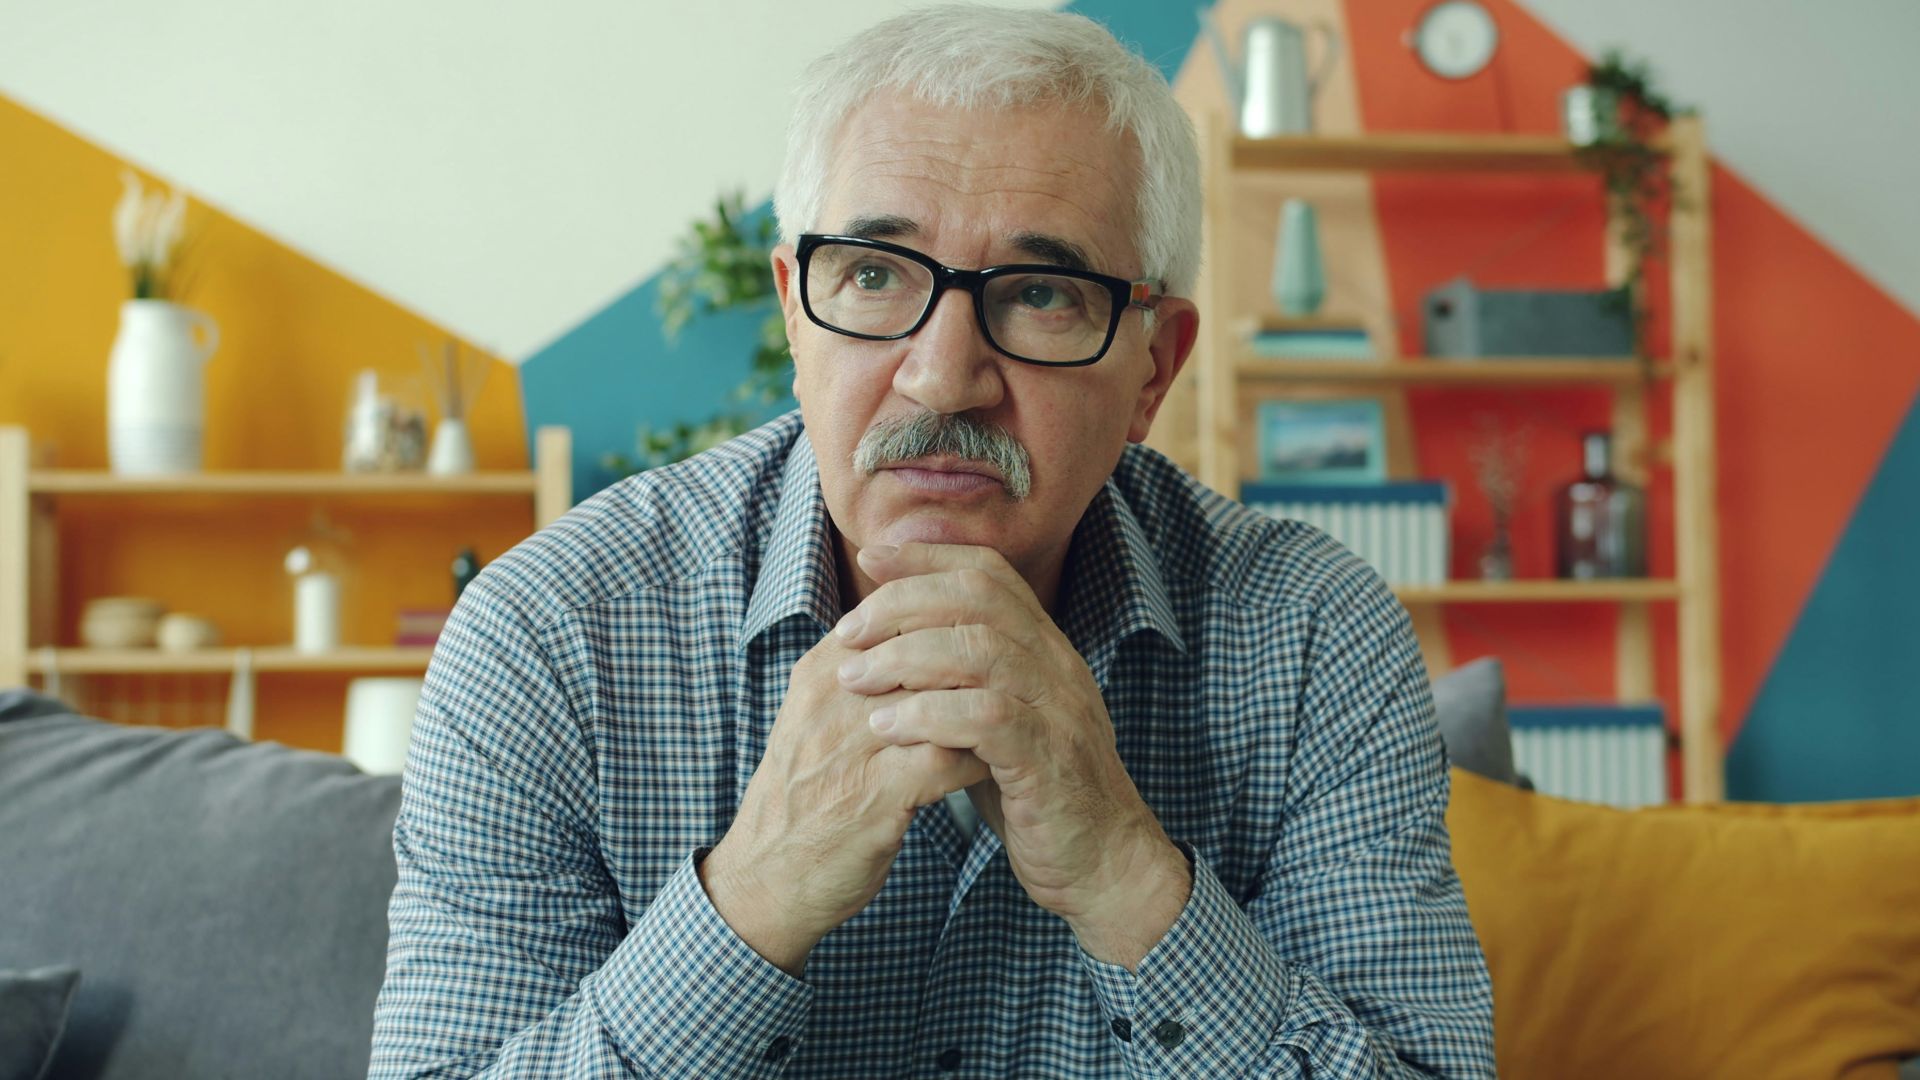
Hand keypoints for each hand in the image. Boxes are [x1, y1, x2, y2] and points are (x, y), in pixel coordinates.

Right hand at [701, 631, 989, 975]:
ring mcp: (851, 746)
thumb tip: (922, 634)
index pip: (900, 612)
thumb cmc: (806, 796)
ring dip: (988, 705)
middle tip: (1021, 676)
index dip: (955, 620)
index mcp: (822, 671)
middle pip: (927, 644)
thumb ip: (864, 674)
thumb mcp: (820, 718)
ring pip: (943, 694)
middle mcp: (833, 698)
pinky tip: (999, 766)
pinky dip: (981, 759)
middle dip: (981, 658)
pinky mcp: (873, 796)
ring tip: (1017, 717)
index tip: (995, 640)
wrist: (765, 879)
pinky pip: (948, 759)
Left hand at [833, 543, 1189, 966]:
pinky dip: (928, 715)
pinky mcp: (1048, 759)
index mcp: (1044, 649)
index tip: (870, 555)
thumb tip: (890, 647)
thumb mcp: (995, 724)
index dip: (928, 555)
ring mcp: (1058, 709)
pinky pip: (986, 717)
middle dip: (904, 603)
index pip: (989, 572)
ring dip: (906, 657)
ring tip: (854, 680)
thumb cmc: (1034, 793)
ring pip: (982, 649)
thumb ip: (958, 683)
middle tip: (847, 632)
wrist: (1101, 864)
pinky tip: (887, 728)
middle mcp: (1057, 666)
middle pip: (980, 597)